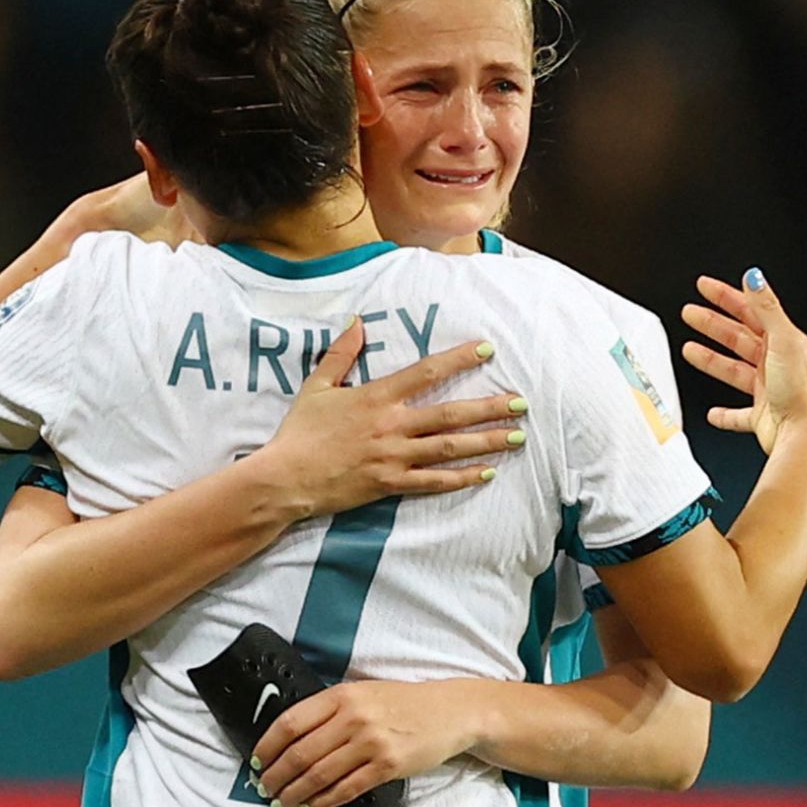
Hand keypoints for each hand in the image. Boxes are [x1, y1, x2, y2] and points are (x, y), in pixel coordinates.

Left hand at [250, 680, 477, 806]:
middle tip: (264, 788)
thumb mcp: (363, 693)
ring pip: (319, 774)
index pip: (291, 721)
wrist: (449, 712)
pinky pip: (346, 789)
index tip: (256, 760)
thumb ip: (330, 710)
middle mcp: (354, 717)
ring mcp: (371, 743)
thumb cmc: (402, 703)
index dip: (267, 745)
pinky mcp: (387, 766)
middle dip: (275, 775)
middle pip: (300, 752)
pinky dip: (322, 802)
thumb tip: (291, 737)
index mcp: (342, 694)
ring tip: (281, 802)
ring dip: (294, 792)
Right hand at [254, 320, 528, 515]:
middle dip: (489, 407)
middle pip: (450, 413)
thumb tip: (357, 321)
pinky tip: (486, 473)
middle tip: (520, 402)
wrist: (285, 478)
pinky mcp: (391, 484)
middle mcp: (392, 425)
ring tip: (517, 436)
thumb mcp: (317, 386)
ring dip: (486, 441)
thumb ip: (341, 354)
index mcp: (377, 397)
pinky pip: (434, 482)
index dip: (459, 359)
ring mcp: (394, 456)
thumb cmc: (300, 432)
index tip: (486, 349)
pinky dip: (462, 478)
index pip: (427, 372)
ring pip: (450, 448)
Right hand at [679, 269, 806, 454]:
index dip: (726, 296)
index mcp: (784, 342)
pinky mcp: (762, 416)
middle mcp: (777, 364)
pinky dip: (725, 414)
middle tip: (690, 314)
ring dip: (711, 360)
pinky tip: (713, 413)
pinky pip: (738, 413)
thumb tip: (755, 277)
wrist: (803, 432)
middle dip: (712, 324)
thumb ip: (766, 307)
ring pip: (734, 370)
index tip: (705, 287)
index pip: (750, 311)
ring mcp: (768, 390)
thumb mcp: (783, 340)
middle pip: (738, 338)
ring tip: (690, 351)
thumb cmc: (799, 390)